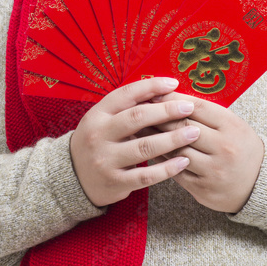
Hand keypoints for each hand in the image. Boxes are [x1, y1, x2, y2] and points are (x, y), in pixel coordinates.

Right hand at [69, 77, 201, 207]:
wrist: (73, 178)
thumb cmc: (98, 142)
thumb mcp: (103, 120)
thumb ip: (127, 107)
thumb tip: (164, 90)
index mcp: (97, 115)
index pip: (126, 95)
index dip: (151, 87)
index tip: (173, 83)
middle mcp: (99, 135)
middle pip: (137, 118)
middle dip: (167, 111)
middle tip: (189, 108)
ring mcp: (106, 160)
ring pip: (144, 147)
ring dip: (173, 139)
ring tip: (193, 132)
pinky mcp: (115, 182)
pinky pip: (146, 175)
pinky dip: (167, 168)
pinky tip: (183, 161)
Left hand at [140, 92, 264, 213]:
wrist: (260, 183)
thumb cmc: (240, 146)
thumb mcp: (232, 124)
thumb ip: (205, 112)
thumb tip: (169, 97)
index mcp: (231, 126)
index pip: (196, 107)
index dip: (171, 99)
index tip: (153, 94)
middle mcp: (224, 147)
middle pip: (183, 127)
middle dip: (158, 117)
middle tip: (139, 110)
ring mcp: (213, 170)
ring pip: (176, 150)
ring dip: (155, 139)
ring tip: (139, 130)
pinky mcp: (203, 189)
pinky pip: (175, 172)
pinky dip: (161, 160)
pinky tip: (150, 151)